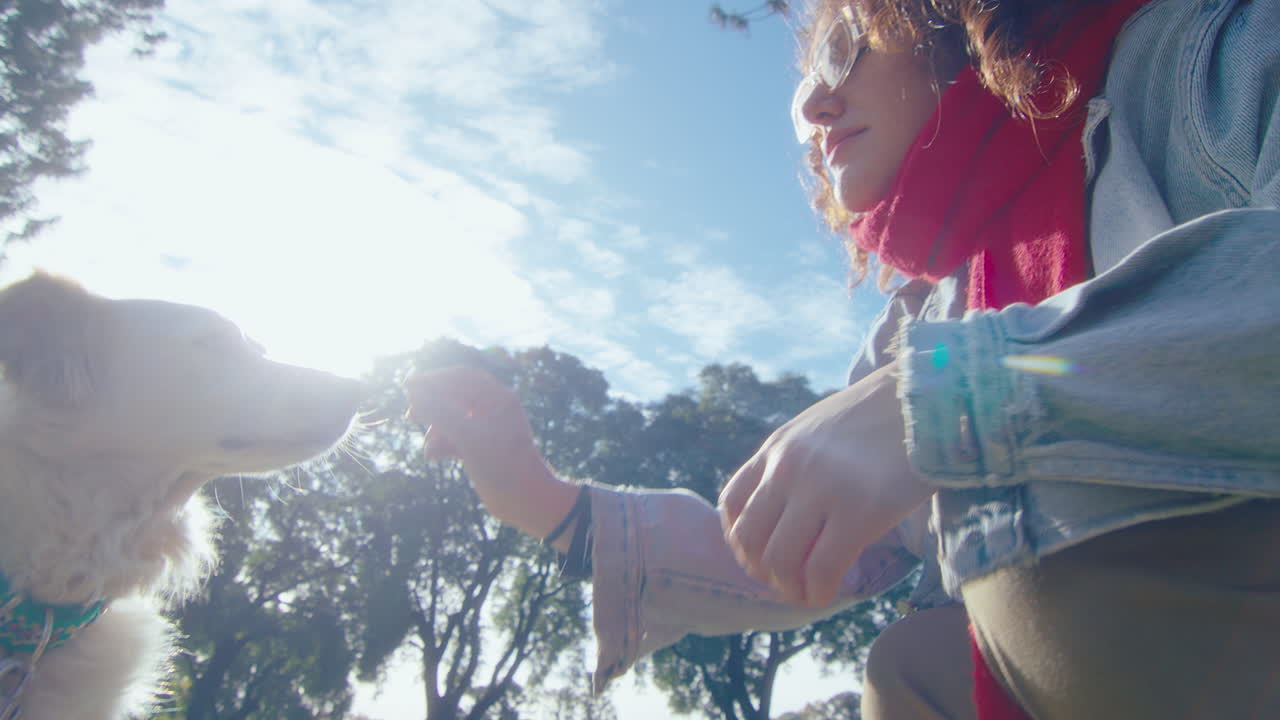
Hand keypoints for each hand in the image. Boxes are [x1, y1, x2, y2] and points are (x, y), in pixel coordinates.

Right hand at [403, 366, 576, 542]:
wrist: (527, 501)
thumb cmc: (502, 465)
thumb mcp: (468, 436)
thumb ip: (440, 412)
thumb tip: (414, 392)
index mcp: (497, 398)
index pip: (461, 377)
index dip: (433, 379)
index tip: (408, 385)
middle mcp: (493, 410)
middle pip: (454, 397)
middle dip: (432, 405)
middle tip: (410, 413)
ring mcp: (487, 430)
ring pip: (452, 420)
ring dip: (436, 430)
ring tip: (428, 447)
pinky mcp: (481, 449)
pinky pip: (455, 438)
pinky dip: (442, 444)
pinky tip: (433, 456)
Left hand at [718, 364, 930, 607]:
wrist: (928, 399)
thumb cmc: (880, 418)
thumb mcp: (819, 430)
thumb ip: (796, 464)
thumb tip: (788, 515)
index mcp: (776, 447)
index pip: (731, 503)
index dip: (740, 541)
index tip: (760, 558)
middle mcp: (788, 467)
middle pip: (750, 538)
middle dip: (762, 572)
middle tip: (786, 584)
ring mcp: (821, 489)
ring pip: (780, 559)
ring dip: (789, 588)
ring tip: (807, 593)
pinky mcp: (860, 511)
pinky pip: (823, 568)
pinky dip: (819, 592)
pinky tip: (829, 594)